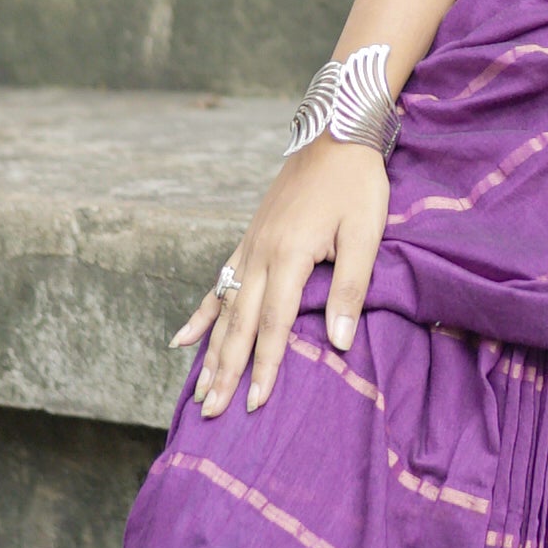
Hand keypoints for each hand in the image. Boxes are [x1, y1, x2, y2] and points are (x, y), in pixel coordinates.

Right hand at [174, 138, 391, 415]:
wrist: (335, 133)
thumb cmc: (356, 184)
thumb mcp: (365, 233)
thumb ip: (351, 288)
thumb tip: (339, 342)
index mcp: (287, 256)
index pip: (272, 325)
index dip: (264, 367)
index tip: (254, 404)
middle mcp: (259, 255)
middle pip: (239, 325)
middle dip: (225, 372)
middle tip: (212, 413)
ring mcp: (250, 247)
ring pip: (224, 310)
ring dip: (211, 353)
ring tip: (199, 391)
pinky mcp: (249, 240)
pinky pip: (219, 284)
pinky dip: (202, 314)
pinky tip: (182, 340)